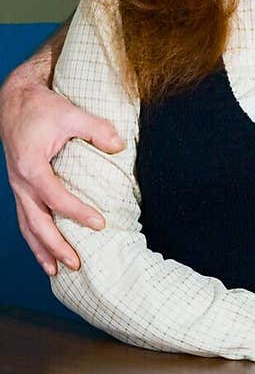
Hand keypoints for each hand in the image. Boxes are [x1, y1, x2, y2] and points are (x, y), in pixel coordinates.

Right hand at [0, 80, 120, 274]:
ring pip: (27, 226)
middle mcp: (20, 182)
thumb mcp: (70, 113)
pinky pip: (25, 218)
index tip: (100, 224)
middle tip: (77, 264)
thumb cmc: (42, 108)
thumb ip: (96, 128)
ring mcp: (18, 187)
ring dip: (42, 250)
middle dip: (56, 246)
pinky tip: (47, 253)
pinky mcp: (21, 188)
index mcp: (31, 166)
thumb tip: (120, 145)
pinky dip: (35, 238)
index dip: (77, 212)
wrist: (15, 102)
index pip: (55, 197)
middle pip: (36, 222)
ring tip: (58, 272)